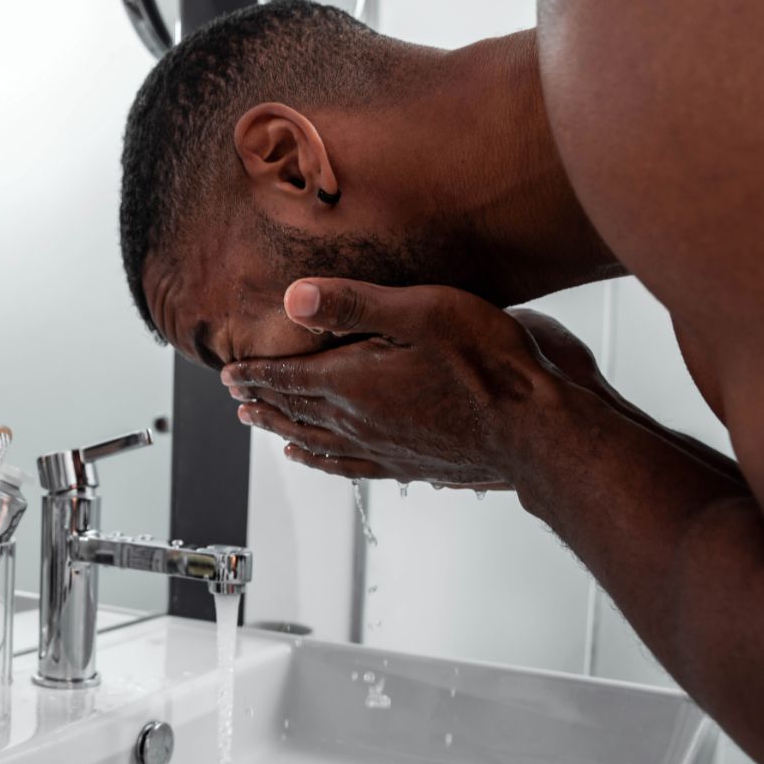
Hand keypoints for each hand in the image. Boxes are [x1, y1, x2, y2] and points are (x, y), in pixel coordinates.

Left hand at [220, 280, 563, 486]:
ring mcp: (381, 447)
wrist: (535, 431)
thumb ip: (354, 305)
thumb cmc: (490, 366)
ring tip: (257, 424)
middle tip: (234, 395)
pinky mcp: (405, 464)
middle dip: (260, 399)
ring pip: (312, 440)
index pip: (287, 377)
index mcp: (353, 384)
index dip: (255, 374)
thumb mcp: (421, 313)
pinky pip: (344, 466)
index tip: (228, 373)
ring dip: (279, 429)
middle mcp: (358, 422)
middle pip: (293, 410)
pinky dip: (317, 461)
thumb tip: (293, 298)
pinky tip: (311, 459)